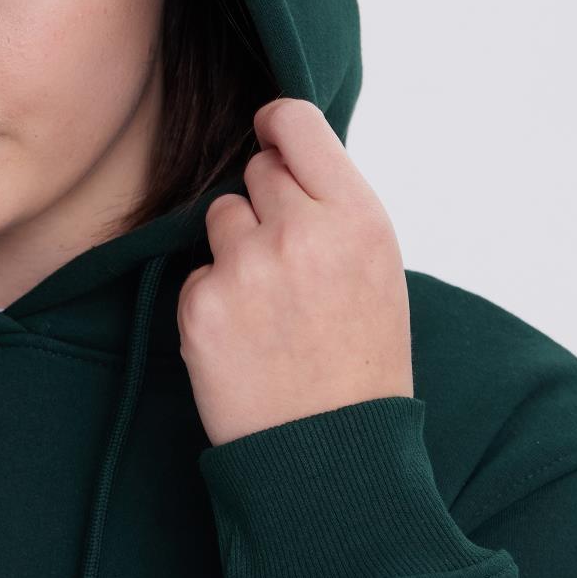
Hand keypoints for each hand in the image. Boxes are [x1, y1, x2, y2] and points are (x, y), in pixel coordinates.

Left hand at [177, 98, 413, 449]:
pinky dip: (214, 302)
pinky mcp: (202, 306)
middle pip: (257, 172)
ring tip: (271, 310)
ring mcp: (246, 268)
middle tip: (291, 267)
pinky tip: (247, 342)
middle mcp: (301, 231)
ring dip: (236, 251)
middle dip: (267, 207)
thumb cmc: (362, 363)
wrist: (331, 455)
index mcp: (357, 216)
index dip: (277, 127)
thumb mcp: (378, 270)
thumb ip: (335, 208)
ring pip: (221, 218)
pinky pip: (198, 274)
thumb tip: (283, 155)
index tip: (270, 136)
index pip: (296, 123)